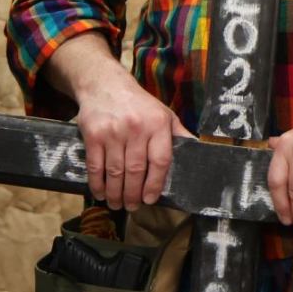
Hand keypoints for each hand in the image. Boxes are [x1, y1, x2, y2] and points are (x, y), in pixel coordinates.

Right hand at [56, 53, 191, 209]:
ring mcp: (113, 132)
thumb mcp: (164, 113)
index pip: (160, 161)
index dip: (155, 184)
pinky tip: (101, 193)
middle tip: (132, 206)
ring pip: (115, 172)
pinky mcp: (94, 134)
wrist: (105, 84)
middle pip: (136, 170)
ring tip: (117, 204)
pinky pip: (96, 166)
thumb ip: (179, 134)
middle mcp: (136, 128)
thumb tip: (198, 152)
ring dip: (116, 193)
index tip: (151, 199)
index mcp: (158, 124)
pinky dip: (98, 183)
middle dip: (133, 194)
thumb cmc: (138, 104)